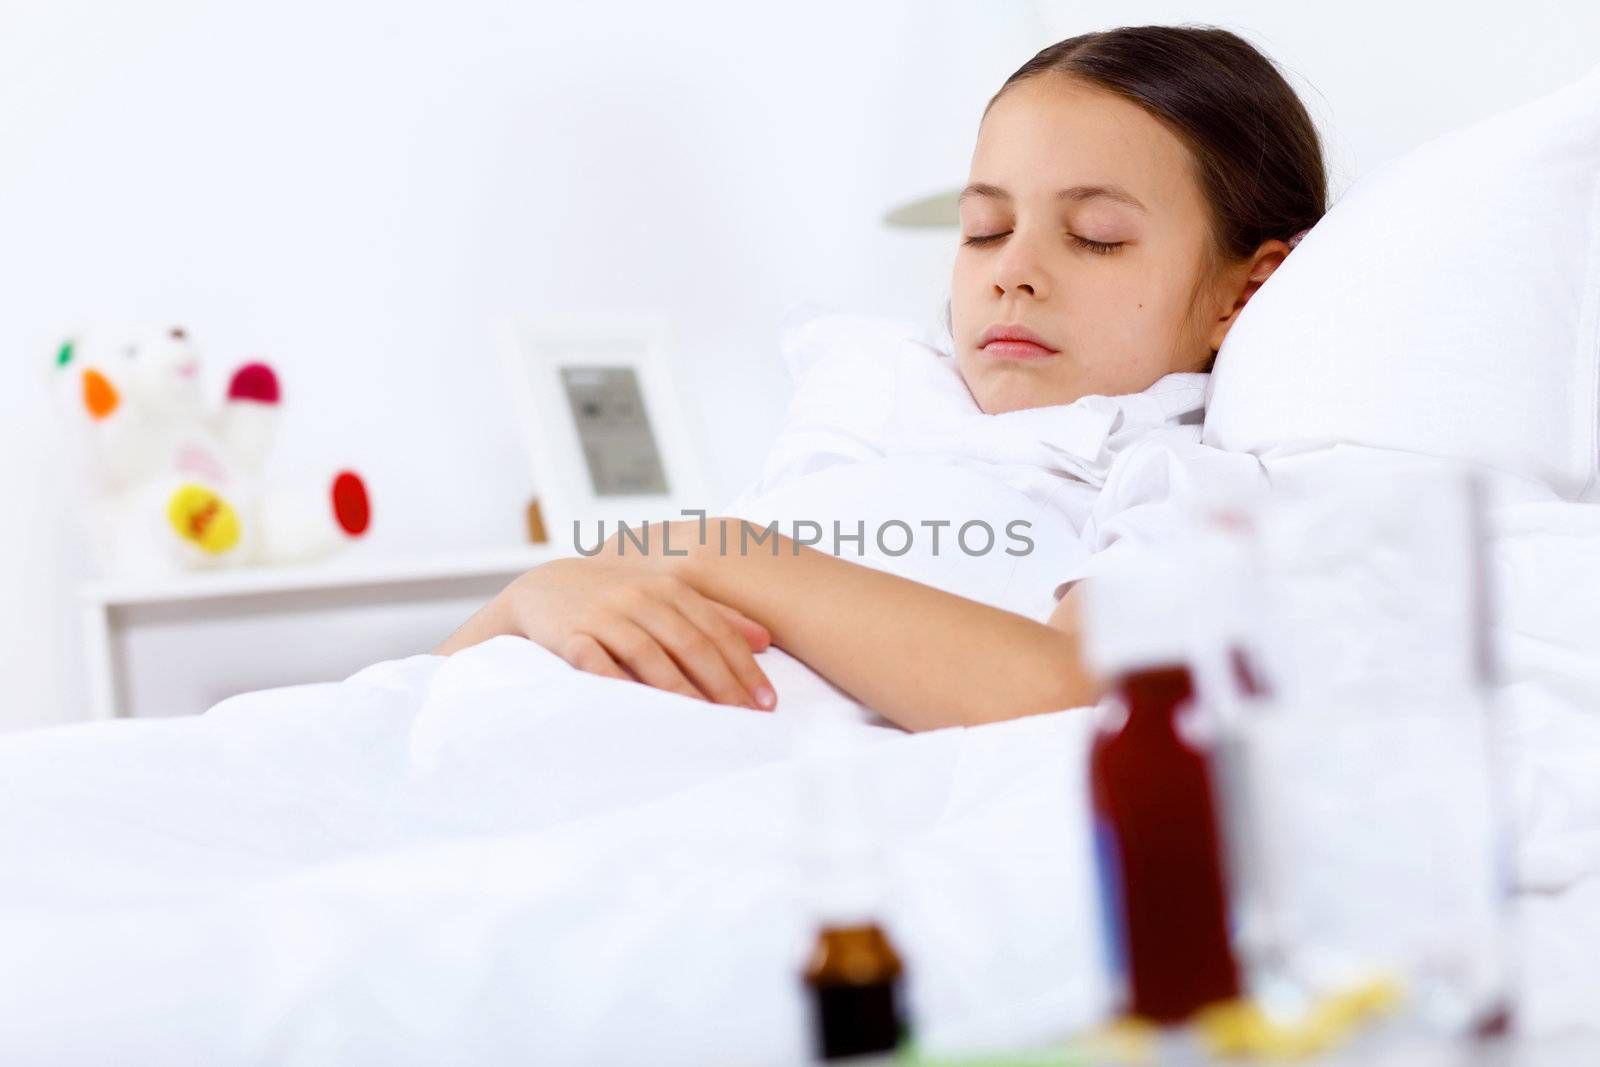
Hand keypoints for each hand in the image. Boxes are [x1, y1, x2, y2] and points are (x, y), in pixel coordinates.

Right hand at [490, 556, 777, 710]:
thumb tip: (765, 640)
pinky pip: (596, 660)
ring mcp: (604, 615)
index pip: (717, 631)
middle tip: (746, 718)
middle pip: (690, 643)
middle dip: (722, 684)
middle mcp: (641, 597)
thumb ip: (716, 613)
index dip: (745, 667)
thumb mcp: (666, 596)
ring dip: (679, 689)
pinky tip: (639, 708)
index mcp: (670, 588)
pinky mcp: (570, 634)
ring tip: (704, 721)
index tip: (768, 702)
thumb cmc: (617, 597)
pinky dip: (617, 682)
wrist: (544, 587)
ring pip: (648, 654)